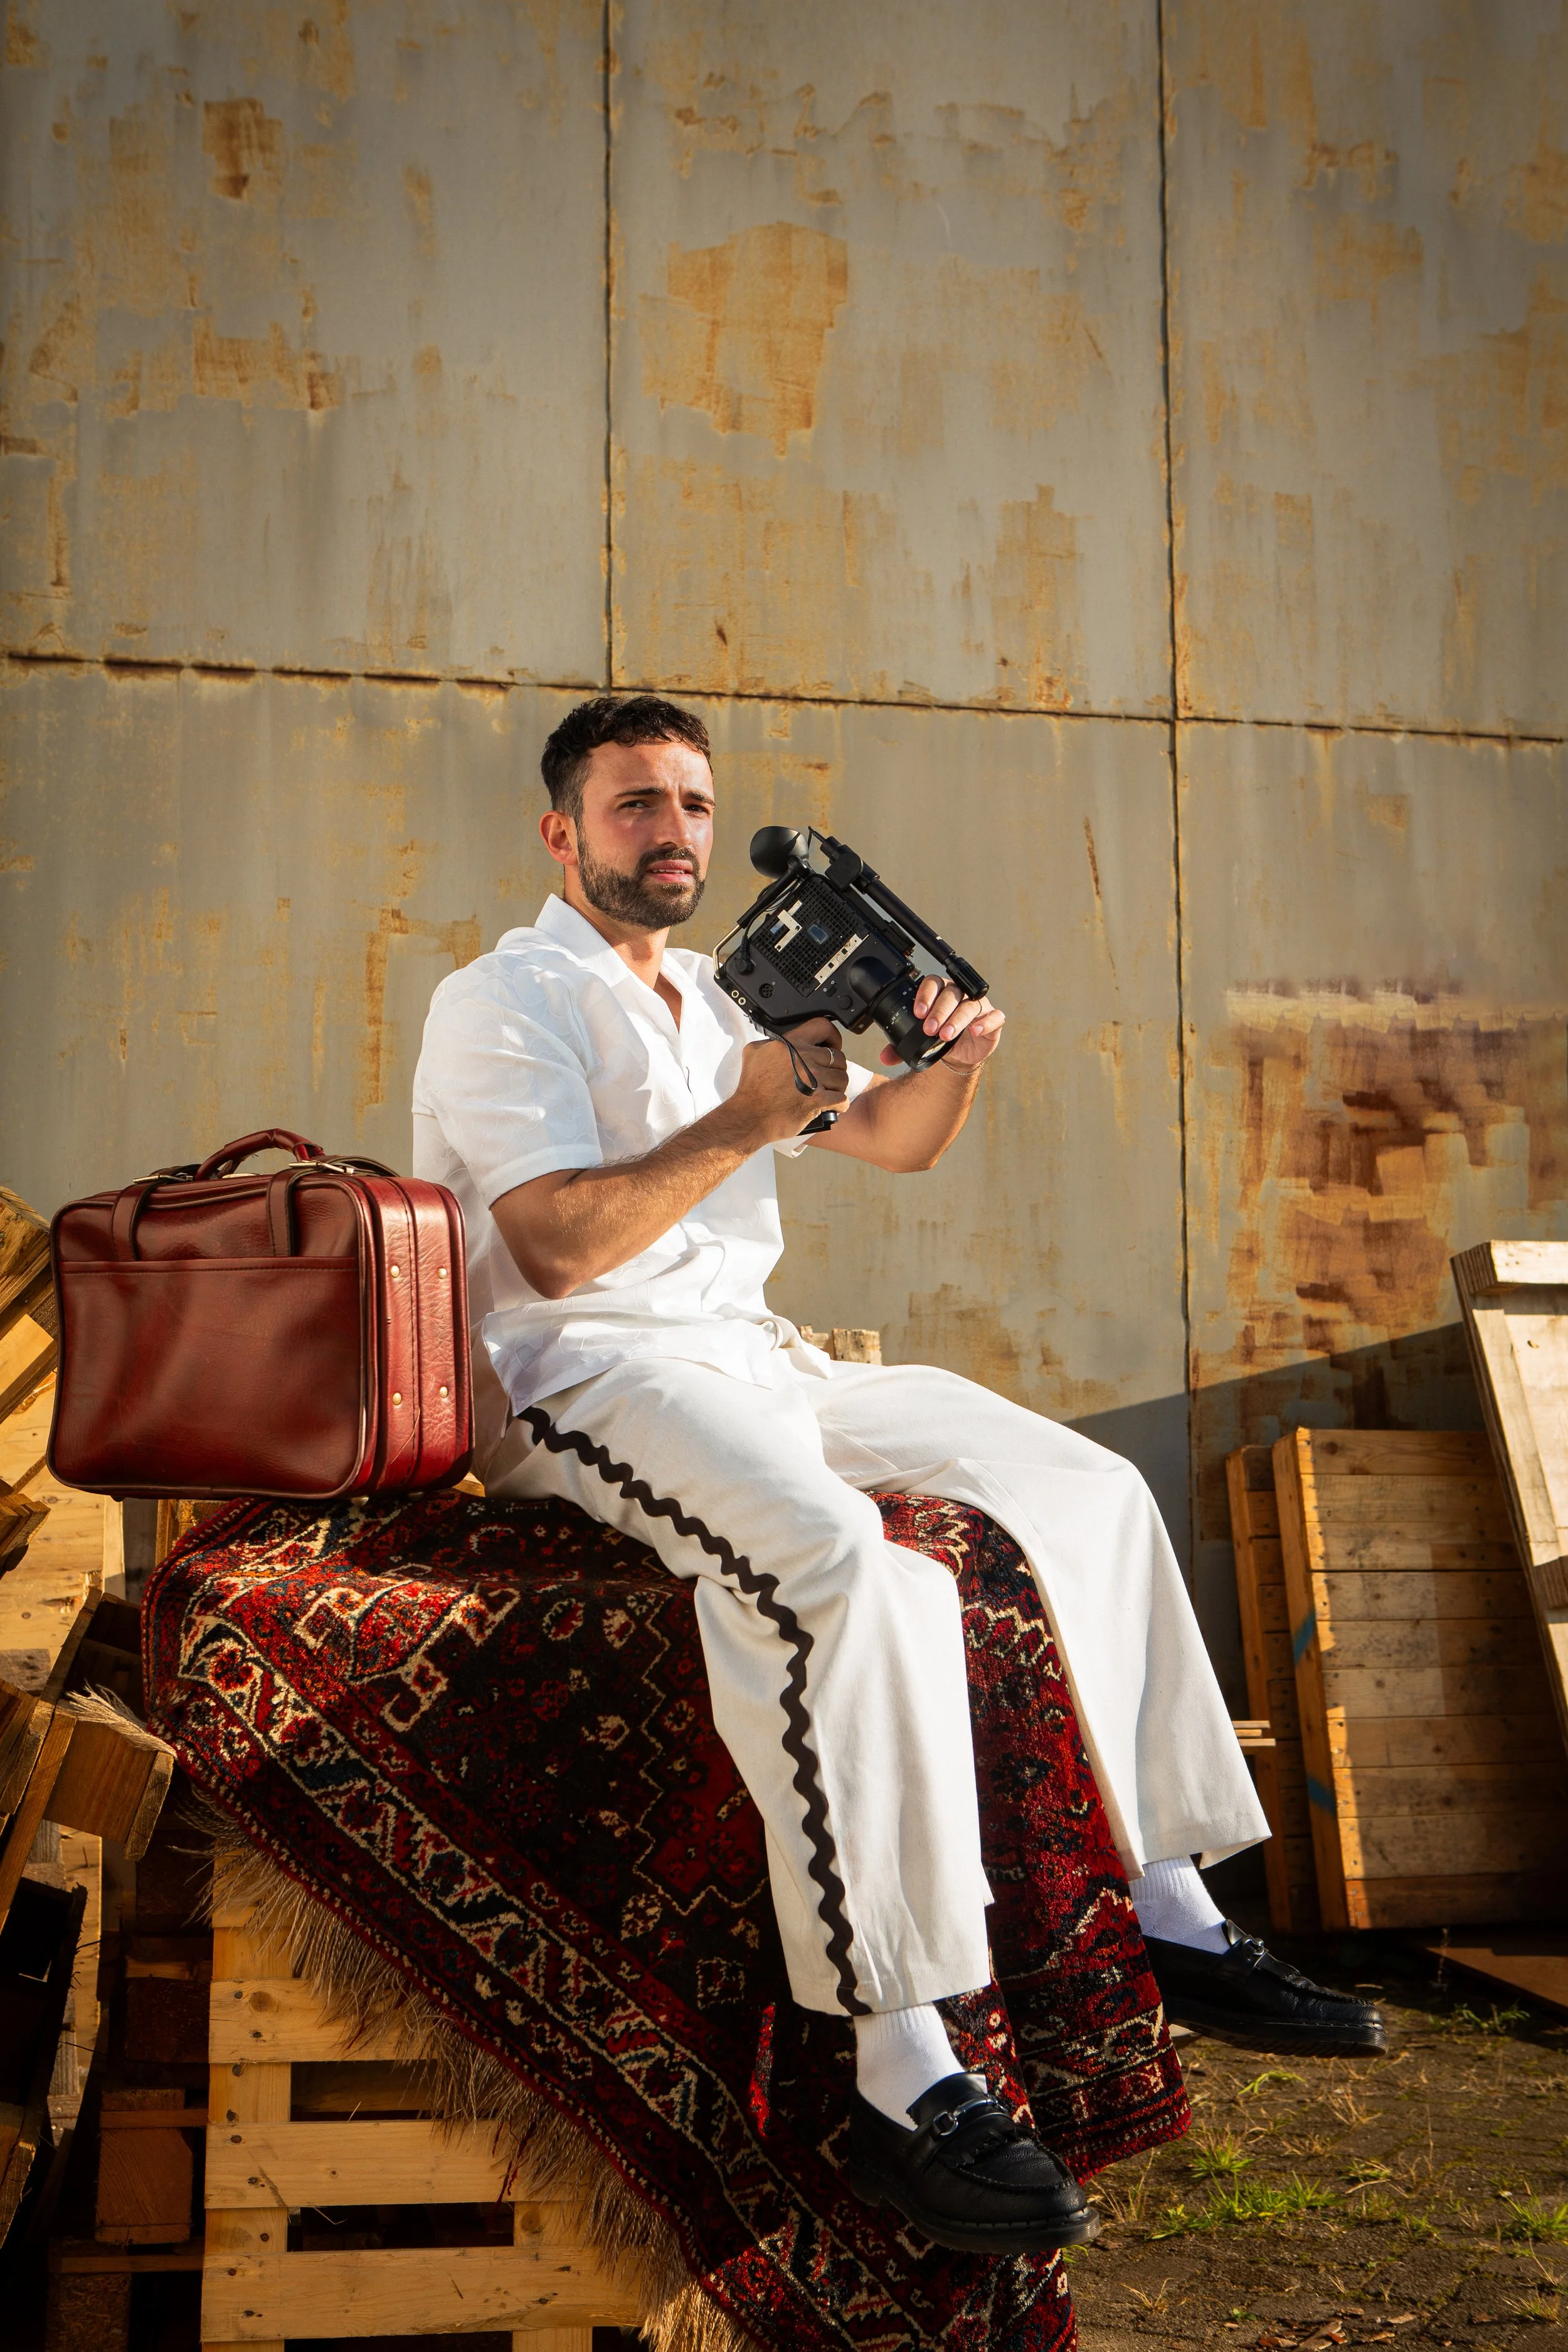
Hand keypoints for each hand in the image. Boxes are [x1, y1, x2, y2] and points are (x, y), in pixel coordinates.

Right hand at [720, 1017, 848, 1144]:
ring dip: (837, 1087)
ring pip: (842, 1078)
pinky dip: (839, 1105)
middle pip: (837, 1057)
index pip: (822, 1027)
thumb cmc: (751, 1089)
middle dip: (834, 1068)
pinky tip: (831, 1107)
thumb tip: (782, 1042)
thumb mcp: (754, 1053)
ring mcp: (812, 1079)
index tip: (832, 1045)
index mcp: (790, 1044)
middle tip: (826, 1077)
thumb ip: (771, 1042)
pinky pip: (842, 1099)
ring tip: (827, 1093)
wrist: (750, 1117)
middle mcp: (803, 1058)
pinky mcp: (818, 1100)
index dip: (833, 1036)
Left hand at [880, 979, 1004, 1070]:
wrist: (959, 1054)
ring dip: (957, 1019)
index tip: (918, 1012)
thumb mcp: (918, 1042)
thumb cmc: (938, 1039)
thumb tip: (884, 1057)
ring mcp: (978, 1006)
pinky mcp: (993, 1019)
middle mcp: (960, 995)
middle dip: (939, 1011)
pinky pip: (995, 1017)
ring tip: (946, 1035)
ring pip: (970, 1005)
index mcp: (940, 992)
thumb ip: (899, 1048)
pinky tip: (975, 1031)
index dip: (926, 995)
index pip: (933, 983)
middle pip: (951, 994)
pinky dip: (986, 1022)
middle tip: (929, 1028)